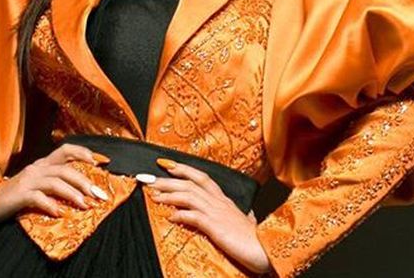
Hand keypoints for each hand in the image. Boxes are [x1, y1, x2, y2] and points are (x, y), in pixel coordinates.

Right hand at [0, 143, 108, 225]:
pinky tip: (59, 212)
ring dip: (72, 193)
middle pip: (65, 169)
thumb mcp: (38, 186)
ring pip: (55, 181)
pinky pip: (37, 197)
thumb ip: (56, 184)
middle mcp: (36, 169)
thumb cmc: (16, 197)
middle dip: (85, 181)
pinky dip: (50, 204)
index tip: (101, 163)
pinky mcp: (18, 195)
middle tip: (99, 195)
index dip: (83, 153)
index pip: (65, 151)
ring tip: (85, 205)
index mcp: (42, 164)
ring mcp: (27, 181)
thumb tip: (84, 192)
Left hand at [148, 160, 270, 273]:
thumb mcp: (247, 223)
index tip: (165, 164)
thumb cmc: (256, 239)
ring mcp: (217, 213)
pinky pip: (193, 216)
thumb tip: (247, 214)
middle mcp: (219, 202)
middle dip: (167, 180)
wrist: (264, 250)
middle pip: (189, 183)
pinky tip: (169, 217)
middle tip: (148, 178)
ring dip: (169, 194)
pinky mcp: (215, 226)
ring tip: (153, 195)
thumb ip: (243, 216)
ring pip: (188, 195)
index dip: (182, 168)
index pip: (201, 177)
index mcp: (224, 200)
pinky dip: (179, 215)